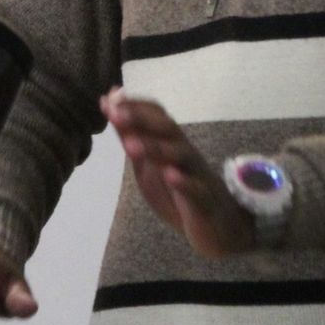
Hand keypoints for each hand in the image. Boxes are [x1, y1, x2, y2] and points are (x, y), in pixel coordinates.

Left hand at [101, 88, 254, 256]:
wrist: (216, 224)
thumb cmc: (177, 191)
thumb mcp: (147, 164)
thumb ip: (129, 135)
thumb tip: (108, 103)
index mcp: (171, 143)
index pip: (157, 115)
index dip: (135, 106)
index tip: (111, 99)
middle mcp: (185, 153)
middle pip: (167, 129)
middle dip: (141, 119)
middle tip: (116, 114)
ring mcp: (197, 175)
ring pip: (180, 155)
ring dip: (155, 148)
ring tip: (131, 146)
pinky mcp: (205, 200)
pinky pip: (196, 189)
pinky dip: (184, 182)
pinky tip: (170, 176)